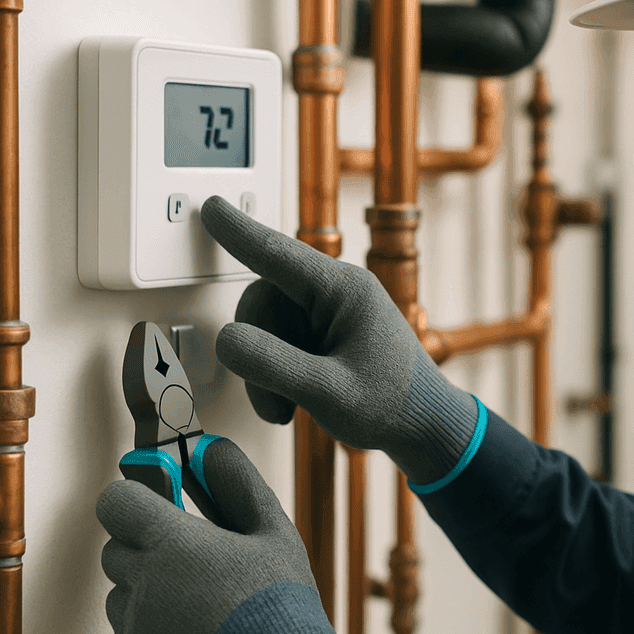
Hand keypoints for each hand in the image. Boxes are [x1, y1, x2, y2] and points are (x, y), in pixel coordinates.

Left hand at [97, 437, 346, 633]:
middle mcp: (142, 582)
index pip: (115, 501)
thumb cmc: (281, 604)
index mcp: (171, 542)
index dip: (135, 495)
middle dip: (146, 543)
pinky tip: (195, 628)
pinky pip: (129, 630)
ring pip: (120, 590)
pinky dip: (151, 625)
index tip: (159, 499)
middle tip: (192, 553)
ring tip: (199, 597)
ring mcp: (135, 627)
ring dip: (147, 586)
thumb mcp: (273, 530)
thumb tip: (211, 448)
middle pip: (116, 546)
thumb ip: (236, 481)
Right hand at [198, 195, 478, 486]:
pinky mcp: (323, 333)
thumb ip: (273, 364)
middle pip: (263, 301)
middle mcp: (336, 293)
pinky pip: (277, 341)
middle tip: (275, 400)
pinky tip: (294, 400)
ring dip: (264, 370)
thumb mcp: (329, 392)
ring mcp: (329, 312)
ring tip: (290, 405)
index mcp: (345, 290)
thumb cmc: (395, 406)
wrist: (423, 427)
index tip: (211, 206)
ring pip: (264, 326)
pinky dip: (274, 373)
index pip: (278, 252)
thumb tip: (226, 338)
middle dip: (256, 352)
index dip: (237, 230)